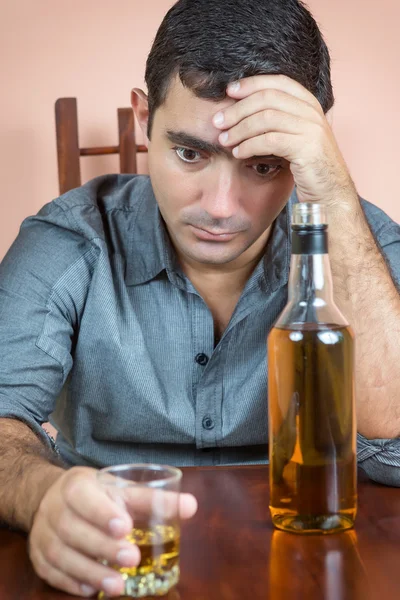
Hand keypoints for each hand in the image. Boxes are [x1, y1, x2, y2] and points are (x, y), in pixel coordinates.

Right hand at [28, 466, 196, 596]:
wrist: (52, 497)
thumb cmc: (94, 493)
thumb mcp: (118, 488)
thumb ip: (152, 498)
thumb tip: (191, 506)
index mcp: (75, 486)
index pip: (84, 498)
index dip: (102, 513)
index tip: (125, 527)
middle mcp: (54, 509)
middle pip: (73, 530)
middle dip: (102, 547)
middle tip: (132, 559)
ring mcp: (43, 535)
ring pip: (62, 555)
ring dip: (90, 572)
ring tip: (118, 586)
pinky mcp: (39, 558)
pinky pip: (52, 573)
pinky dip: (72, 583)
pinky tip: (91, 591)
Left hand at [213, 75, 357, 207]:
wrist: (331, 192)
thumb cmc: (308, 167)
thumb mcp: (295, 137)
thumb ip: (278, 121)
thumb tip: (242, 111)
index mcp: (309, 104)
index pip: (277, 82)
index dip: (251, 84)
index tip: (228, 92)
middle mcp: (312, 112)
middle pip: (267, 98)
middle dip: (238, 109)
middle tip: (218, 122)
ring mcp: (312, 128)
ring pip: (266, 118)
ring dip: (240, 129)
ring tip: (224, 140)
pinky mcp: (307, 148)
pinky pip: (270, 140)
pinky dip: (250, 145)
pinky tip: (238, 153)